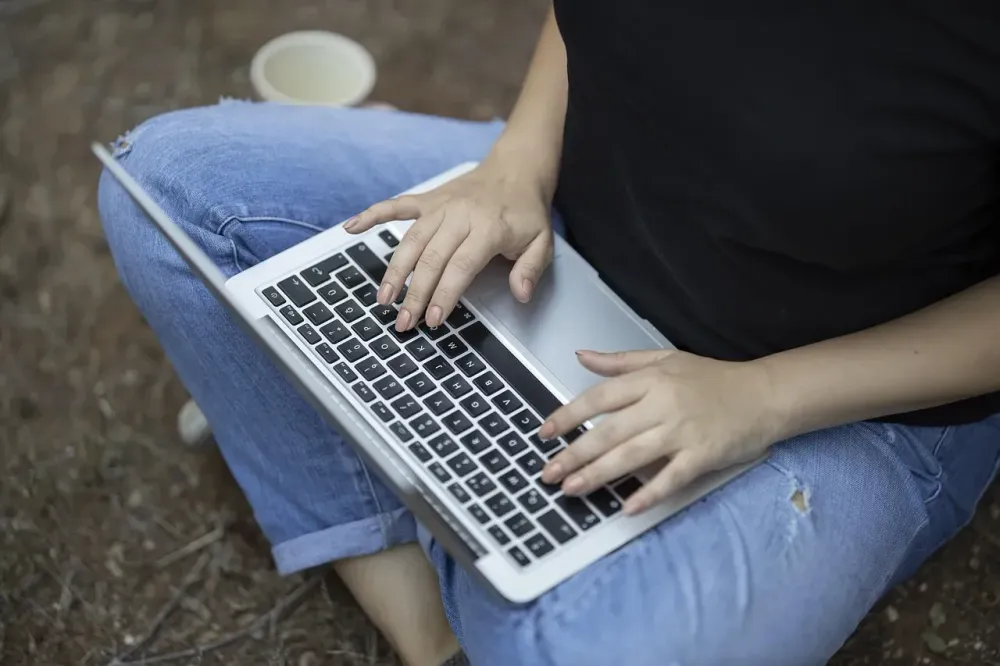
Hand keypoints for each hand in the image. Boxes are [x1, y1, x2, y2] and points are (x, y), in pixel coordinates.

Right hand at [343, 156, 553, 330]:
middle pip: (431, 258)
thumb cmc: (525, 211)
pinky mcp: (428, 199)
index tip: (433, 318)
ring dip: (394, 270)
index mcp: (488, 227)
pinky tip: (351, 228)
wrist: (516, 169)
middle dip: (415, 293)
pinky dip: (372, 215)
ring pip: (410, 239)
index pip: (461, 266)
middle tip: (404, 321)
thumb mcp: (542, 241)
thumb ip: (530, 269)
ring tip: (383, 298)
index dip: (444, 294)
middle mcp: (459, 215)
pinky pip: (396, 206)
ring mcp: (440, 206)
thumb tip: (520, 294)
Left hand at [538, 349, 781, 513]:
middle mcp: (662, 404)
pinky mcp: (703, 455)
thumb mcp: (666, 359)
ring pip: (631, 456)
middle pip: (608, 432)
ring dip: (598, 475)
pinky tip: (626, 508)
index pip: (599, 398)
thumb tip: (582, 356)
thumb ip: (620, 362)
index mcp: (650, 380)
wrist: (765, 394)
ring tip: (571, 490)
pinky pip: (671, 478)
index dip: (568, 416)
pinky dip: (649, 494)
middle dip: (574, 454)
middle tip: (548, 473)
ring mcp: (682, 431)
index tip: (544, 433)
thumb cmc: (714, 379)